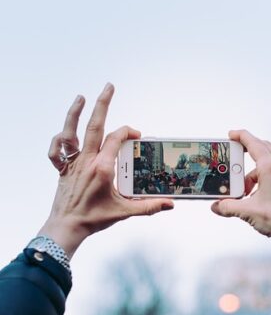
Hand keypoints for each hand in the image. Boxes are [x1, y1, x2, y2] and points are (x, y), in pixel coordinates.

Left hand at [38, 83, 173, 258]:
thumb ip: (148, 207)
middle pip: (95, 125)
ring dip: (76, 113)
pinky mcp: (63, 168)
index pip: (116, 139)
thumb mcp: (124, 212)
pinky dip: (59, 139)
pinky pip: (57, 151)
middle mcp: (86, 160)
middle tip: (109, 87)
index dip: (128, 131)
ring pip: (72, 132)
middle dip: (103, 103)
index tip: (136, 134)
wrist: (66, 227)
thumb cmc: (93, 219)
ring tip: (81, 97)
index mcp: (102, 168)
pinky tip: (65, 132)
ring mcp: (73, 163)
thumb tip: (169, 205)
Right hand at [211, 130, 270, 249]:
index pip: (253, 143)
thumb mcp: (247, 211)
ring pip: (267, 158)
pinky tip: (253, 192)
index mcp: (270, 167)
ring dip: (251, 168)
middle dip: (246, 147)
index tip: (230, 134)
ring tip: (242, 187)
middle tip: (233, 151)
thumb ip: (227, 206)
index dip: (240, 136)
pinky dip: (259, 175)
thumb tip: (215, 206)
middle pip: (261, 146)